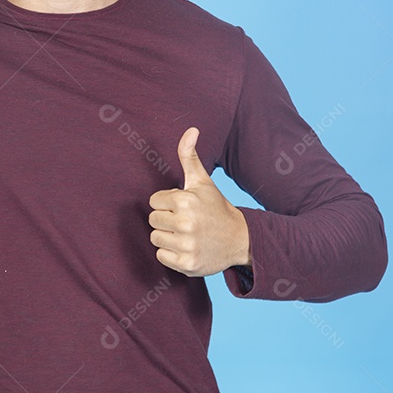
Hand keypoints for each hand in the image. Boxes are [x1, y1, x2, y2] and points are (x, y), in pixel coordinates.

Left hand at [148, 127, 250, 277]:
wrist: (240, 239)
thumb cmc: (216, 207)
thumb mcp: (202, 182)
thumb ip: (189, 156)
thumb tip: (191, 129)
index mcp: (185, 200)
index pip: (154, 201)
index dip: (167, 203)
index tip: (183, 206)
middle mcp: (186, 223)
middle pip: (153, 220)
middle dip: (166, 219)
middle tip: (186, 221)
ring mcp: (187, 245)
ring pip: (155, 238)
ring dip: (167, 237)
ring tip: (186, 234)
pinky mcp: (187, 264)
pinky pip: (161, 256)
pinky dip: (171, 254)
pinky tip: (186, 247)